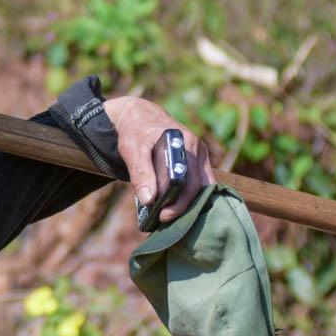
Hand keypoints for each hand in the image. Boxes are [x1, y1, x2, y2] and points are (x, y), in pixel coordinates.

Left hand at [102, 95, 214, 225]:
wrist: (140, 118)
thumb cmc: (136, 132)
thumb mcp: (133, 149)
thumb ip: (140, 172)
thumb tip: (148, 199)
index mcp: (186, 144)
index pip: (190, 180)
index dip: (180, 201)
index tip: (163, 214)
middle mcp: (198, 150)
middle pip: (199, 186)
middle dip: (182, 206)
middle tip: (163, 218)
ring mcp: (199, 156)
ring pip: (202, 186)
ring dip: (188, 202)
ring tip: (168, 215)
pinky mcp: (195, 162)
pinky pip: (197, 183)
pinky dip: (187, 196)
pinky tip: (173, 206)